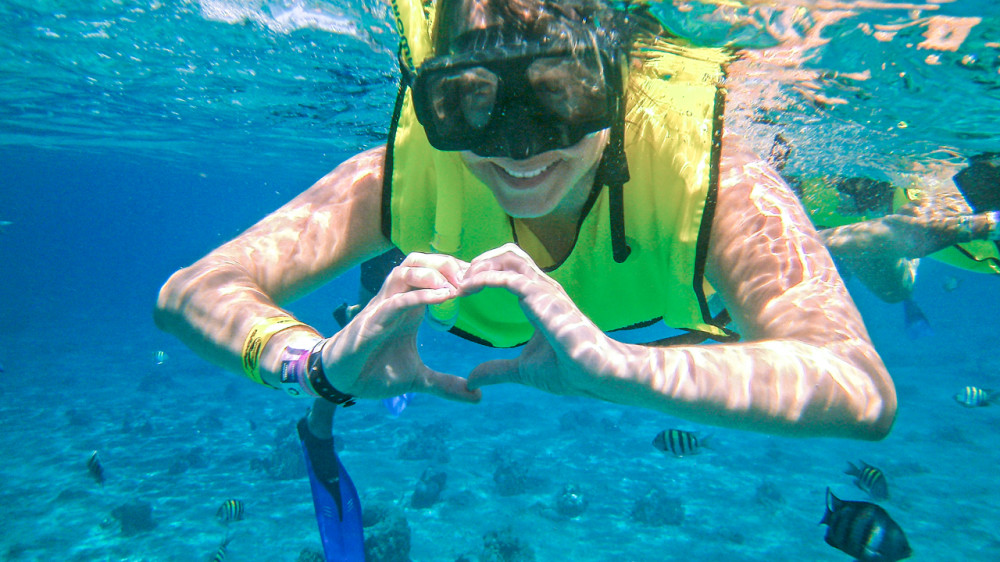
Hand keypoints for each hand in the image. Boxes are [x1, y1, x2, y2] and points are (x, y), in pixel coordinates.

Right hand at [321, 252, 480, 402]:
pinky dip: (419, 296)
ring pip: (404, 271)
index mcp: (409, 306)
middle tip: (472, 279)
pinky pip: (396, 300)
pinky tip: (442, 298)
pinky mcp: (371, 321)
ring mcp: (382, 307)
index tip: (482, 281)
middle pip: (419, 261)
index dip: (456, 272)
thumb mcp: (418, 379)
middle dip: (446, 263)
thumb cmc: (374, 371)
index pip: (432, 274)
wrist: (341, 381)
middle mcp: (396, 300)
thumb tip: (476, 396)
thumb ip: (446, 385)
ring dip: (433, 274)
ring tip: (457, 287)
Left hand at [459, 244, 622, 397]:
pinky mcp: (543, 297)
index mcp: (538, 298)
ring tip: (461, 283)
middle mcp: (541, 288)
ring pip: (508, 256)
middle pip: (507, 254)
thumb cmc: (568, 370)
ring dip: (480, 264)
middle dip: (480, 261)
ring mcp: (544, 290)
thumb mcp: (522, 371)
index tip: (461, 290)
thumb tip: (472, 380)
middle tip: (458, 283)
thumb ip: (497, 370)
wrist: (595, 375)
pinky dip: (484, 278)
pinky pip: (509, 277)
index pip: (509, 269)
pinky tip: (467, 289)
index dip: (483, 272)